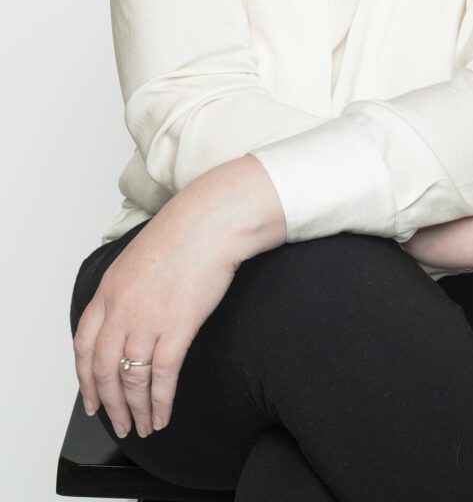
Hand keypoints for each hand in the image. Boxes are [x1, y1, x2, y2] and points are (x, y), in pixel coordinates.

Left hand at [73, 156, 285, 439]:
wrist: (211, 222)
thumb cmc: (184, 233)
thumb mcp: (138, 257)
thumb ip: (126, 288)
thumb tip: (129, 314)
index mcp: (108, 290)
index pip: (83, 345)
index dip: (85, 378)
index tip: (91, 398)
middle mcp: (121, 309)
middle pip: (104, 369)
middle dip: (109, 404)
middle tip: (118, 423)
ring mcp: (147, 320)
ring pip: (131, 379)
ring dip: (135, 409)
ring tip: (142, 426)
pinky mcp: (177, 328)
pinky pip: (162, 377)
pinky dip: (160, 402)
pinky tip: (163, 415)